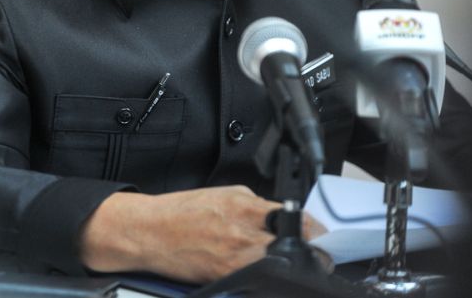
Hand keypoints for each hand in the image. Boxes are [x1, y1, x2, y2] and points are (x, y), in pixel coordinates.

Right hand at [78, 185, 327, 283]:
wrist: (150, 231)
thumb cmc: (182, 212)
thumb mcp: (224, 194)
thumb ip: (255, 205)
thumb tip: (281, 217)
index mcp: (245, 205)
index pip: (296, 219)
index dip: (314, 230)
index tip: (321, 235)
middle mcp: (244, 232)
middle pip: (294, 246)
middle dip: (307, 251)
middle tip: (313, 254)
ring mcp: (236, 258)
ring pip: (279, 264)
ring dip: (286, 264)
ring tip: (283, 261)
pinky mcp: (226, 276)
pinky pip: (257, 277)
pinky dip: (264, 274)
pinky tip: (260, 269)